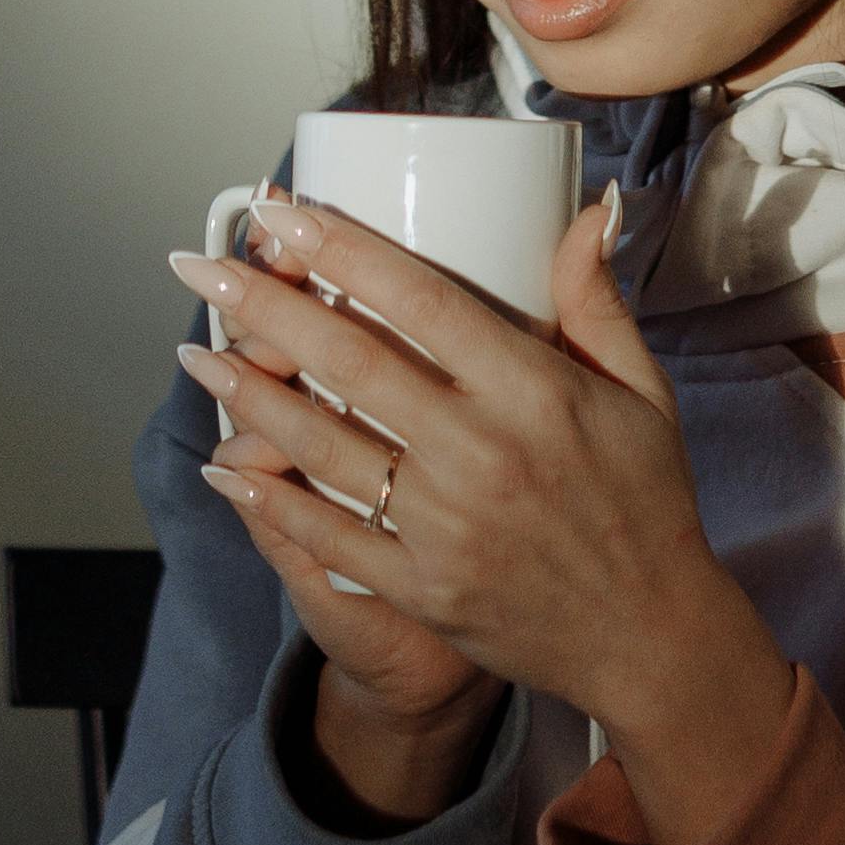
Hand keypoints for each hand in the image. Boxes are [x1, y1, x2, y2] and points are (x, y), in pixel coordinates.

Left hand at [164, 195, 791, 844]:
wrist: (648, 637)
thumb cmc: (645, 502)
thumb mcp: (642, 392)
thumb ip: (598, 300)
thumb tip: (587, 207)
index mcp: (534, 392)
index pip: (421, 300)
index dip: (343, 252)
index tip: (284, 215)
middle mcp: (482, 453)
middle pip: (351, 364)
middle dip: (264, 307)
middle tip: (199, 265)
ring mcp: (446, 526)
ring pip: (324, 446)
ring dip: (250, 397)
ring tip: (196, 353)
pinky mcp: (422, 587)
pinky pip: (329, 535)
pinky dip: (270, 500)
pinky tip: (224, 465)